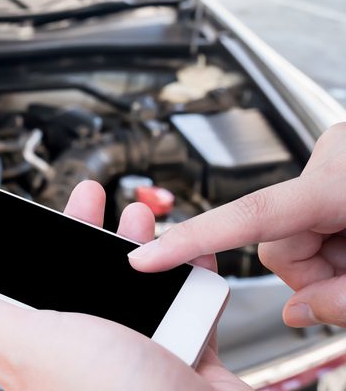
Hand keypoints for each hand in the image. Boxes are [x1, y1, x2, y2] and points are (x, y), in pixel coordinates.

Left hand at [0, 181, 247, 389]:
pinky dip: (187, 275)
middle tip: (88, 197)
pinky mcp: (182, 356)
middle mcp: (84, 351)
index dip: (16, 245)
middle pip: (77, 279)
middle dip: (84, 232)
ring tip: (138, 217)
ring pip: (132, 287)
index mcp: (37, 346)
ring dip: (137, 246)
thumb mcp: (25, 341)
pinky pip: (185, 305)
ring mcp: (135, 355)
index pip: (15, 285)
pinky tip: (186, 254)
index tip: (18, 211)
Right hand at [129, 123, 345, 327]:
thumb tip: (297, 311)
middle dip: (303, 270)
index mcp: (341, 183)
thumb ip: (341, 300)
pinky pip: (301, 214)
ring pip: (284, 230)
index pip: (249, 215)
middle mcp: (329, 161)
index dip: (191, 239)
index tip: (145, 258)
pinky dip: (326, 241)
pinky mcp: (332, 166)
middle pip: (269, 236)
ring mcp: (330, 160)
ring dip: (318, 259)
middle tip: (344, 281)